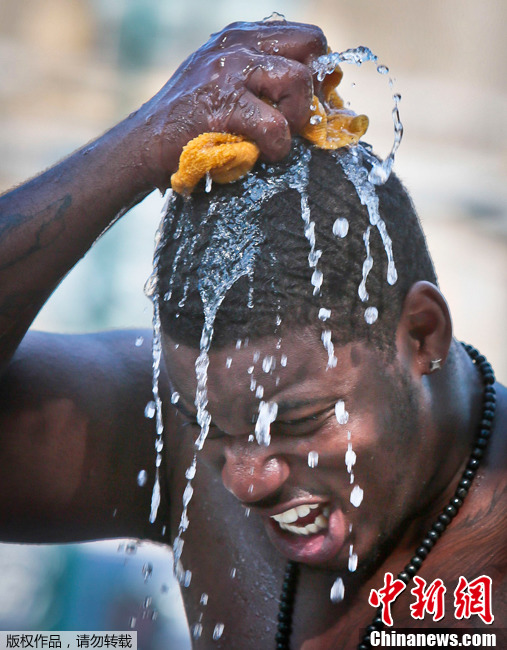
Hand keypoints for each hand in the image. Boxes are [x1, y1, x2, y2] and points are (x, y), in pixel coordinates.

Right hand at [133, 20, 326, 189]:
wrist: (145, 144)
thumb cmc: (191, 121)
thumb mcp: (228, 83)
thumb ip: (268, 78)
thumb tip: (325, 92)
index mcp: (242, 36)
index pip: (307, 38)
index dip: (320, 72)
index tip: (313, 103)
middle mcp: (237, 44)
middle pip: (311, 48)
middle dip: (312, 90)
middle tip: (295, 121)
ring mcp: (229, 71)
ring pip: (298, 82)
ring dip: (294, 121)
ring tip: (274, 139)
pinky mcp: (222, 106)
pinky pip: (275, 127)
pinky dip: (276, 147)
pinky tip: (260, 153)